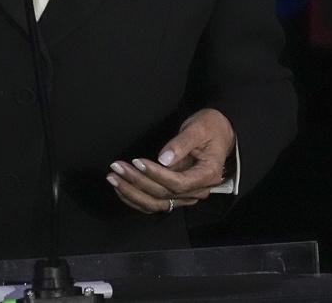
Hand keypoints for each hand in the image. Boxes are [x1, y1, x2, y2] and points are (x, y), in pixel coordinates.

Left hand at [105, 108, 234, 213]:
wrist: (219, 134)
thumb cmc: (209, 128)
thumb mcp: (198, 129)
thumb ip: (181, 144)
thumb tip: (164, 159)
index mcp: (207, 175)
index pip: (179, 183)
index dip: (156, 175)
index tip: (137, 161)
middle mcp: (197, 191)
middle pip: (164, 195)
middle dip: (137, 182)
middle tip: (116, 168)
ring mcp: (186, 196)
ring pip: (157, 204)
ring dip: (132, 193)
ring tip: (113, 178)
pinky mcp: (176, 195)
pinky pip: (155, 203)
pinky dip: (136, 199)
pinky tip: (120, 188)